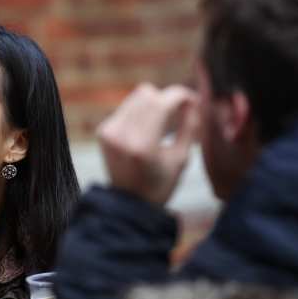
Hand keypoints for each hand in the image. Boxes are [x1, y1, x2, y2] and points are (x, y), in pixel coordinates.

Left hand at [97, 83, 200, 205]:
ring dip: (153, 103)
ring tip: (164, 120)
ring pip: (136, 97)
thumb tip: (194, 101)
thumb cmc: (159, 185)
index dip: (180, 95)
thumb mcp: (181, 159)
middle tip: (179, 110)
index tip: (192, 100)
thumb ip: (189, 126)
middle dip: (167, 98)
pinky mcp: (103, 131)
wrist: (128, 205)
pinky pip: (126, 108)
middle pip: (147, 93)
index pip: (162, 102)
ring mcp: (110, 132)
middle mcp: (122, 135)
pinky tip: (147, 128)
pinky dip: (140, 112)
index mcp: (143, 145)